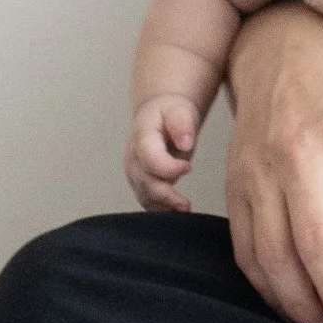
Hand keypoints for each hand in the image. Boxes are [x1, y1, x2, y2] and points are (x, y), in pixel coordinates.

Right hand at [126, 95, 200, 211]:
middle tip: (186, 205)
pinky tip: (177, 213)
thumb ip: (182, 124)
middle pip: (146, 183)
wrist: (157, 116)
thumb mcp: (178, 109)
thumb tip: (186, 143)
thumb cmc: (169, 113)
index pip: (150, 159)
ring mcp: (135, 174)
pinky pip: (148, 201)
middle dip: (166, 196)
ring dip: (163, 206)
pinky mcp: (140, 184)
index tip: (188, 168)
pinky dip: (161, 209)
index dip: (168, 167)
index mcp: (142, 138)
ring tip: (184, 211)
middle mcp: (134, 159)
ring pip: (145, 196)